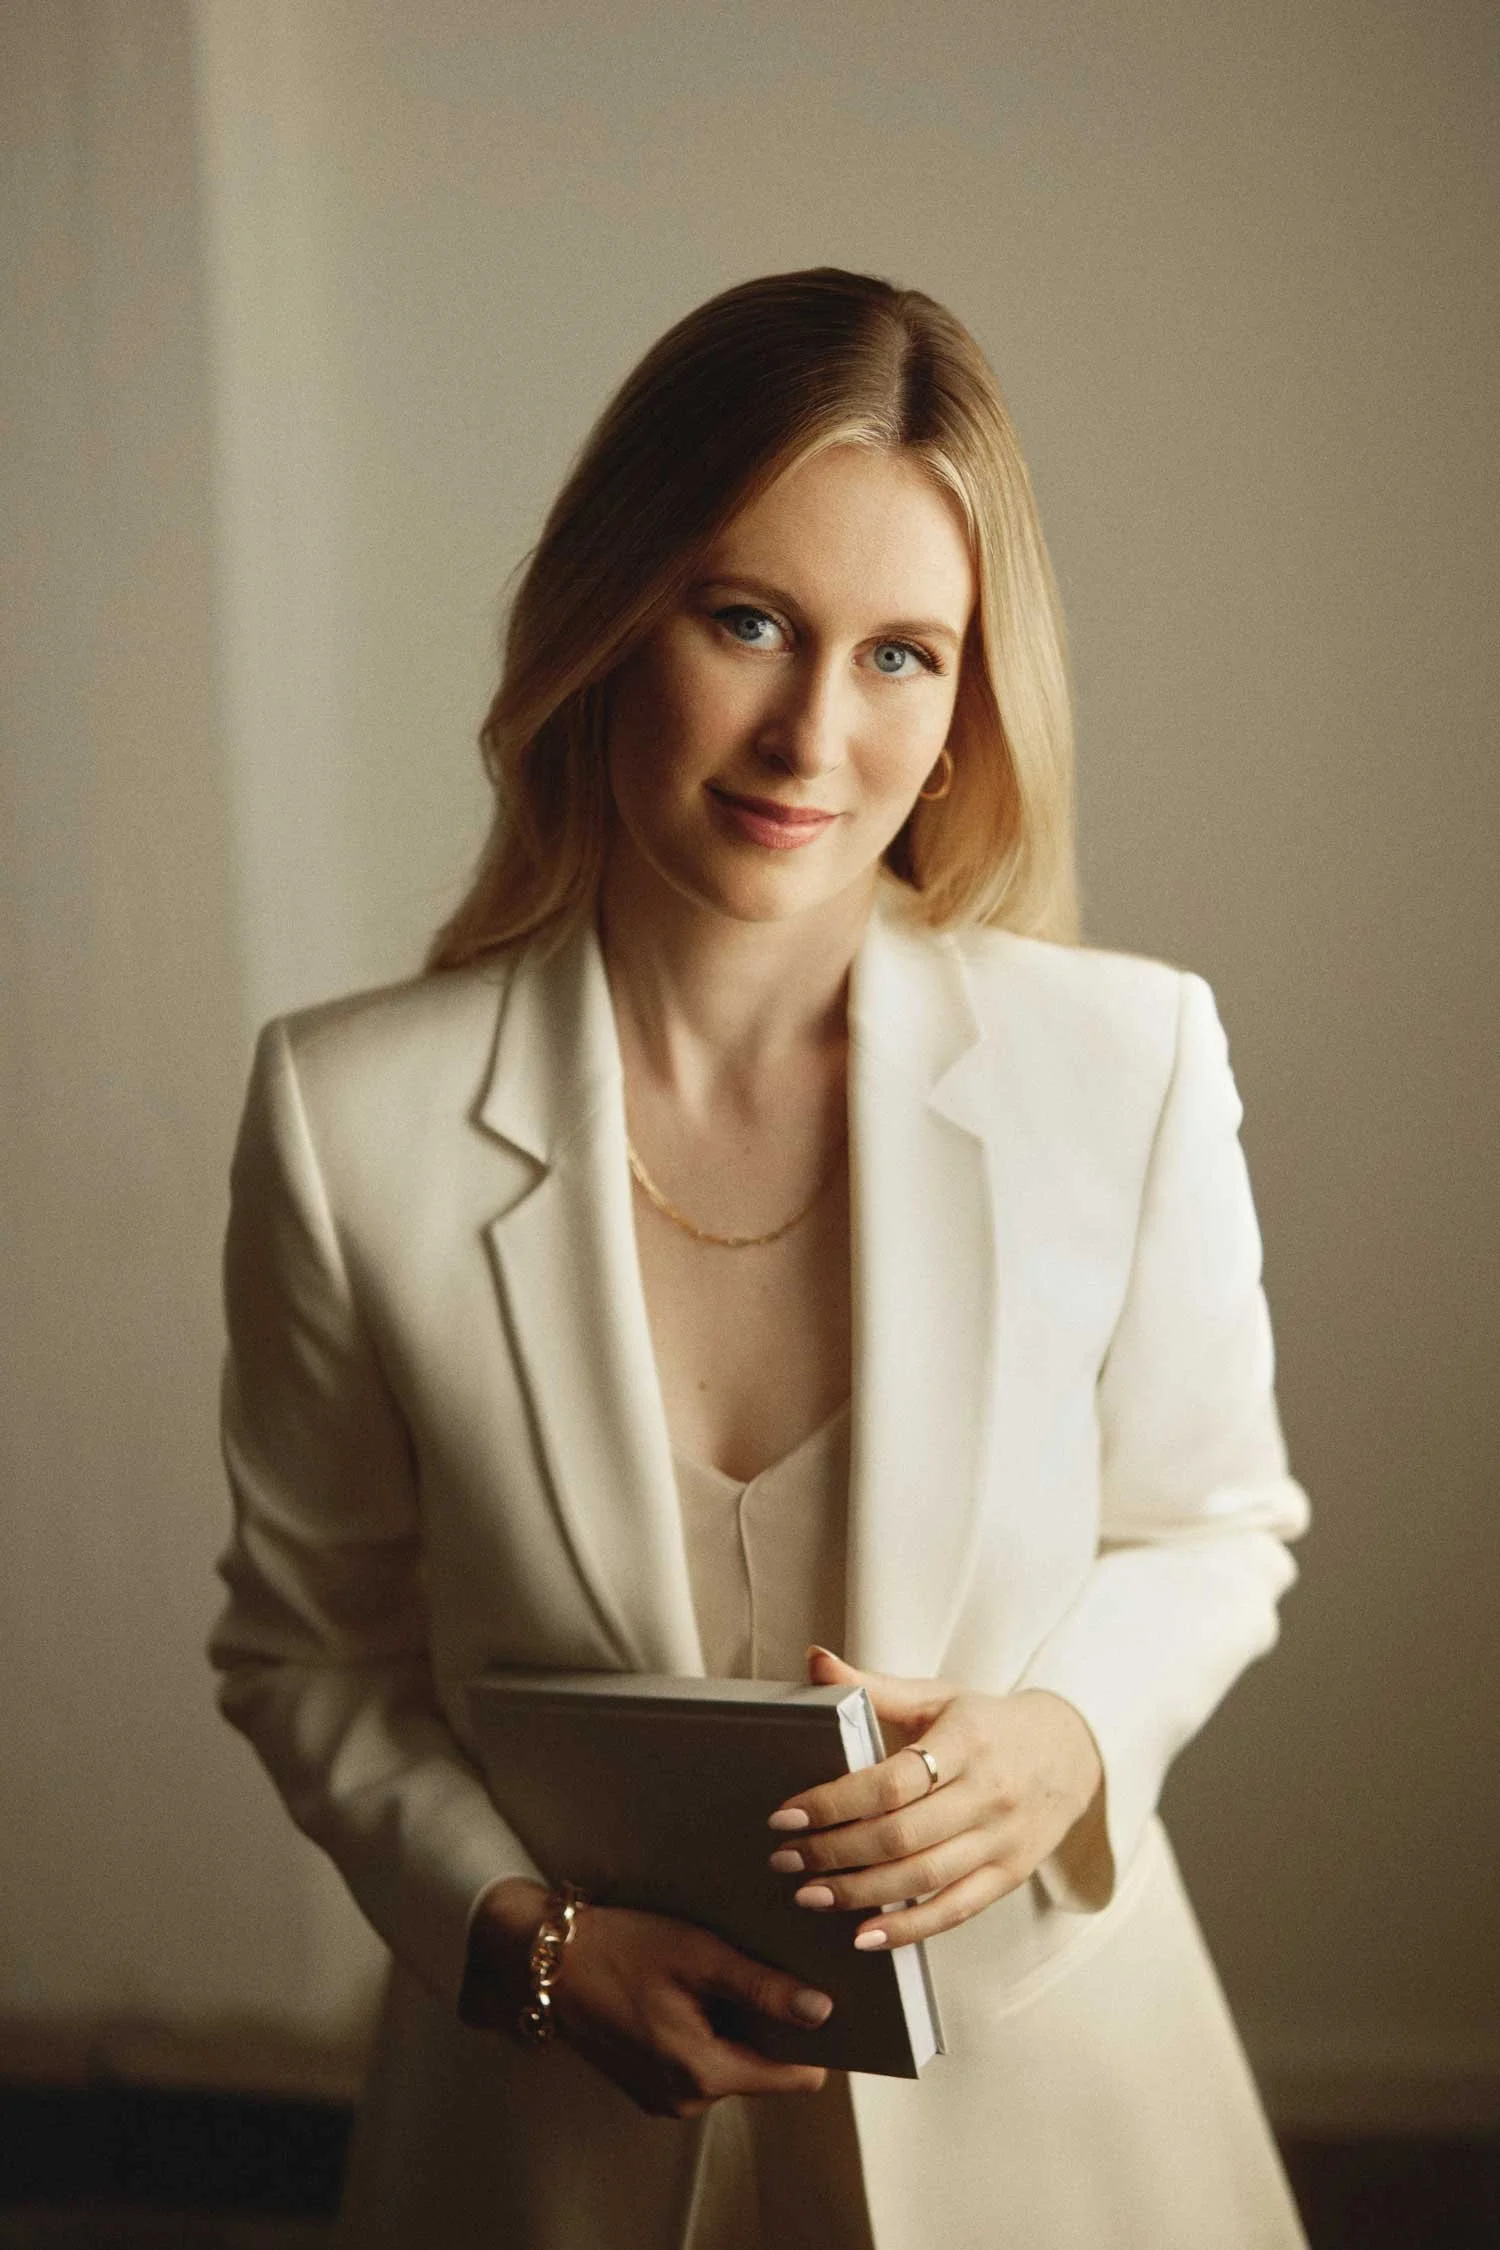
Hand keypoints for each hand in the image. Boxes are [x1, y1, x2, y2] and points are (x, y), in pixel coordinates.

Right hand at [462, 1878, 833, 2118]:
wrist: (543, 1961)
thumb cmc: (619, 1948)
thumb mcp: (696, 1954)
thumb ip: (761, 1988)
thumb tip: (822, 2011)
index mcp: (702, 2072)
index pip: (795, 2078)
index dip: (815, 2038)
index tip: (822, 1994)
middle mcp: (687, 2099)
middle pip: (763, 2067)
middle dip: (771, 2022)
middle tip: (765, 1965)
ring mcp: (665, 2096)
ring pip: (732, 2062)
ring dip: (738, 2023)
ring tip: (722, 1970)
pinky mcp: (649, 2083)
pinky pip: (702, 2061)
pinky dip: (708, 2028)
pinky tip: (693, 1987)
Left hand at [765, 1649, 1104, 1952]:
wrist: (1069, 1752)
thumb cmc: (986, 1724)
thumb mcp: (936, 1696)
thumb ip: (871, 1686)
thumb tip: (814, 1660)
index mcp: (967, 1740)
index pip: (893, 1780)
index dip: (835, 1802)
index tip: (786, 1816)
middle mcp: (989, 1793)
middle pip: (901, 1835)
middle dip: (834, 1852)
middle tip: (785, 1859)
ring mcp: (1002, 1839)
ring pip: (923, 1877)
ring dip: (859, 1893)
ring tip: (809, 1894)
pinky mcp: (1009, 1875)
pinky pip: (954, 1911)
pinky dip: (908, 1929)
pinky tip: (864, 1936)